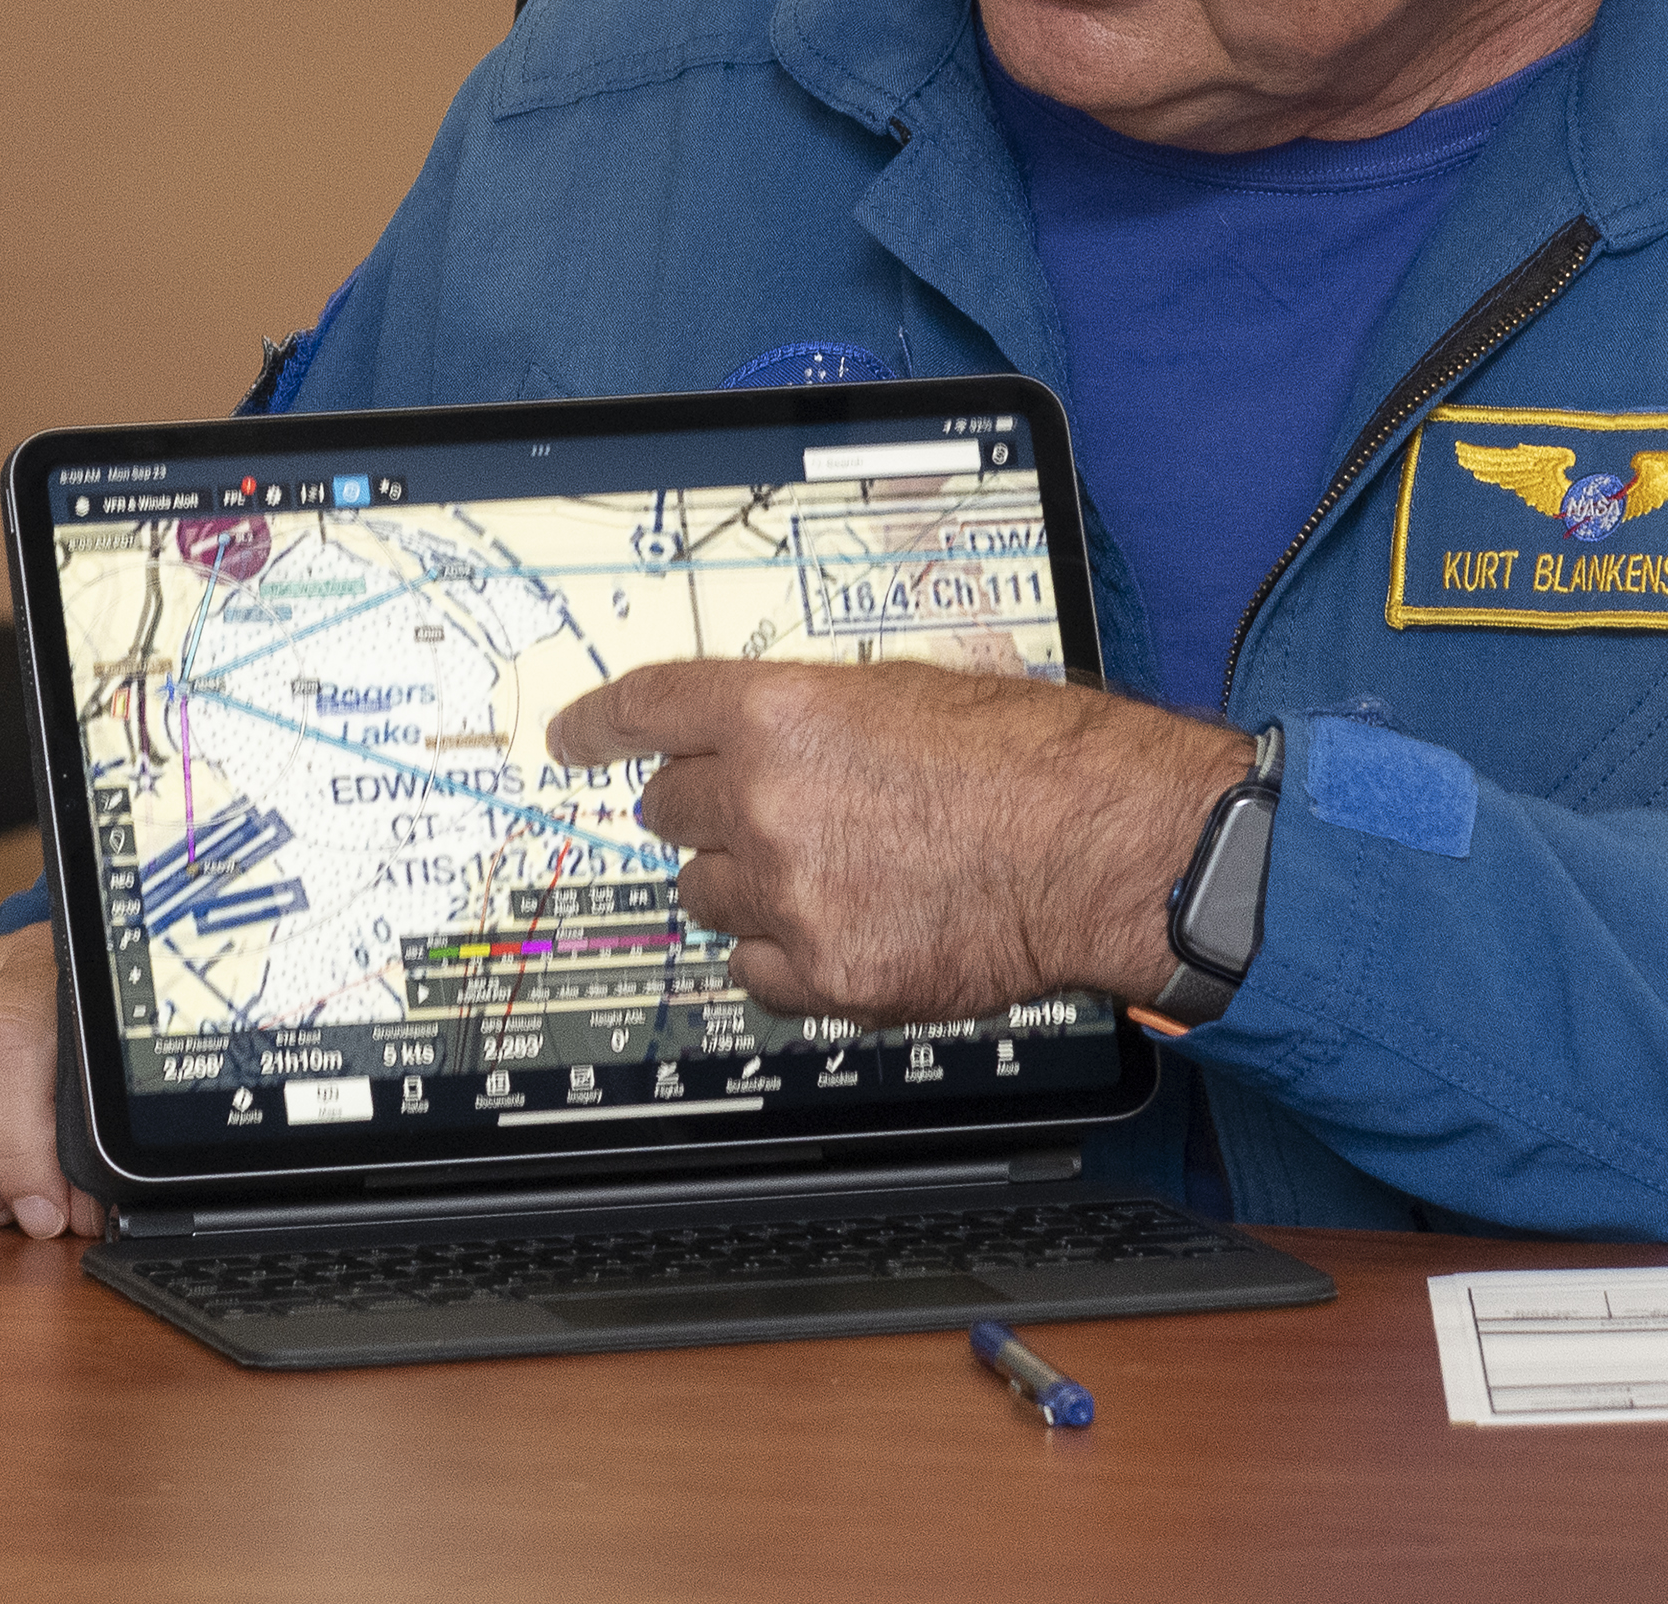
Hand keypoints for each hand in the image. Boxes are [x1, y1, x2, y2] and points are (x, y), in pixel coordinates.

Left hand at [544, 660, 1249, 1022]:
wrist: (1096, 848)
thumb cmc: (1027, 759)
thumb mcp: (905, 692)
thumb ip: (810, 717)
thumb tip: (755, 738)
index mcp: (779, 714)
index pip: (647, 710)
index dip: (598, 725)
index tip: (571, 738)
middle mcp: (765, 801)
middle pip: (670, 812)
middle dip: (705, 810)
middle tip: (766, 814)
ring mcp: (788, 895)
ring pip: (706, 896)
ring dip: (748, 884)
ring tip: (833, 871)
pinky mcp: (823, 975)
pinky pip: (754, 971)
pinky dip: (785, 953)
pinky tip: (846, 925)